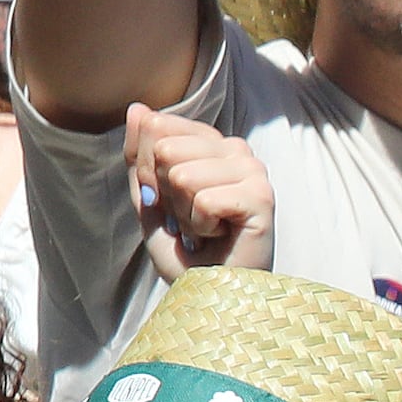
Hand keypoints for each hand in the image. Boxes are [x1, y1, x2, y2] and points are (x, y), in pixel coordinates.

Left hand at [126, 98, 273, 276]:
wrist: (210, 293)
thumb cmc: (185, 249)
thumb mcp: (150, 197)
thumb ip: (141, 154)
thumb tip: (139, 108)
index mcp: (211, 142)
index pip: (158, 127)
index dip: (149, 172)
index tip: (169, 201)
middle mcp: (237, 149)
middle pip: (167, 149)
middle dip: (166, 194)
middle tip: (189, 219)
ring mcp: (254, 170)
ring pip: (183, 175)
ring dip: (184, 213)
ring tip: (206, 229)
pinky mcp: (262, 197)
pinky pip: (203, 200)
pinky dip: (201, 226)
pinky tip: (220, 235)